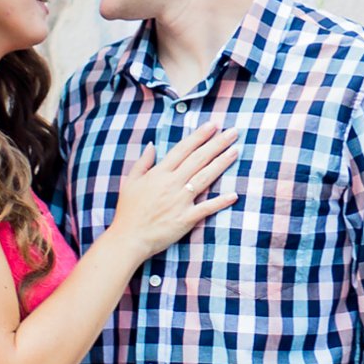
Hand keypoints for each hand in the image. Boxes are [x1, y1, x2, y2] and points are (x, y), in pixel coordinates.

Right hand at [111, 128, 239, 262]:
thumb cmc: (128, 211)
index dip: (199, 136)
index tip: (213, 125)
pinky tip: (234, 194)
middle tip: (232, 132)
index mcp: (159, 173)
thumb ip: (143, 162)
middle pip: (198, 159)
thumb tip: (153, 145)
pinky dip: (220, 202)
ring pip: (205, 178)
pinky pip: (206, 208)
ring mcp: (180, 201)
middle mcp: (172, 184)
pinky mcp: (185, 219)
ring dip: (221, 163)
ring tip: (235, 151)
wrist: (128, 238)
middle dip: (217, 144)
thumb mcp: (130, 182)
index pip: (183, 149)